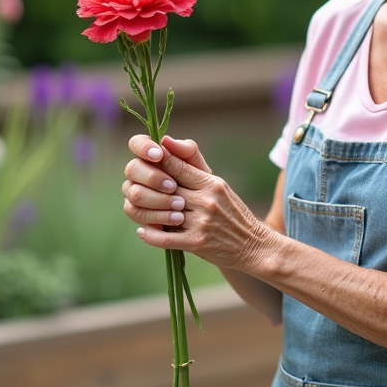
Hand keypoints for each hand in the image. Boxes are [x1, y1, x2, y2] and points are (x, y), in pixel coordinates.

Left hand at [122, 134, 272, 271]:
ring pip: (161, 213)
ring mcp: (201, 222)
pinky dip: (150, 234)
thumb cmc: (231, 212)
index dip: (156, 163)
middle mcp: (206, 200)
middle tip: (134, 186)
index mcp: (211, 183)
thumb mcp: (218, 185)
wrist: (253, 245)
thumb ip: (193, 166)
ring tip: (136, 209)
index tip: (144, 163)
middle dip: (147, 187)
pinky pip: (164, 238)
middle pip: (165, 188)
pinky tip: (143, 231)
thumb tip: (166, 142)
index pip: (176, 166)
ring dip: (146, 212)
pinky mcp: (197, 243)